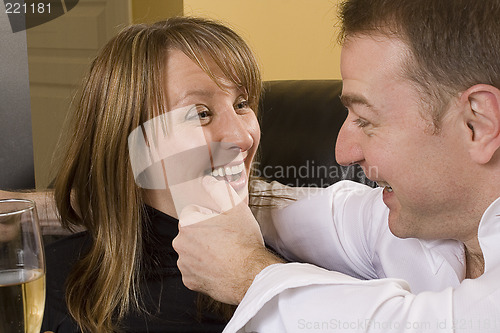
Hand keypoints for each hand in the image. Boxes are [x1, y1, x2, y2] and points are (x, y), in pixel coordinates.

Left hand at [173, 177, 283, 304]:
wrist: (251, 274)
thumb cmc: (243, 241)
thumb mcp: (235, 207)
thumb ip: (219, 190)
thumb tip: (208, 181)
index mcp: (187, 224)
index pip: (193, 211)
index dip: (209, 215)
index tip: (221, 222)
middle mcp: (180, 245)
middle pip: (191, 232)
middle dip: (204, 233)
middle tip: (225, 238)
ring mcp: (184, 265)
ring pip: (193, 252)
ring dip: (204, 251)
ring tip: (225, 253)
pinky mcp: (190, 282)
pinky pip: (195, 270)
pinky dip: (205, 269)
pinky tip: (221, 266)